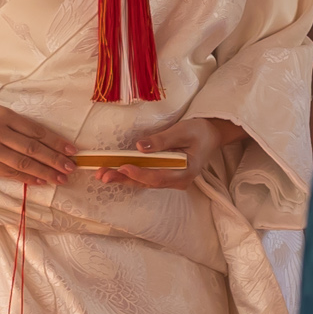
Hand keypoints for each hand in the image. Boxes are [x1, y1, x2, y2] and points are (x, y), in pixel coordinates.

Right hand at [0, 99, 77, 189]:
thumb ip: (16, 124)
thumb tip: (42, 141)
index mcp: (3, 115)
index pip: (37, 132)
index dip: (56, 142)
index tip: (72, 150)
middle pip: (33, 149)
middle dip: (55, 160)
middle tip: (71, 168)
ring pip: (23, 164)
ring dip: (45, 172)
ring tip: (60, 178)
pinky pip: (8, 173)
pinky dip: (25, 178)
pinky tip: (39, 181)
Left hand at [103, 116, 245, 191]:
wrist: (210, 135)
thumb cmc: (198, 132)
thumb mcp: (183, 131)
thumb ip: (162, 140)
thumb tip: (140, 146)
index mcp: (186, 171)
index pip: (159, 177)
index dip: (139, 174)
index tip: (122, 167)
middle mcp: (178, 180)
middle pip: (147, 183)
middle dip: (123, 179)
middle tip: (103, 176)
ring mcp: (171, 180)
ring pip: (144, 182)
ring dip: (123, 178)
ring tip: (102, 175)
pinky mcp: (165, 175)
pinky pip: (145, 178)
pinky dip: (129, 175)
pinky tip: (114, 172)